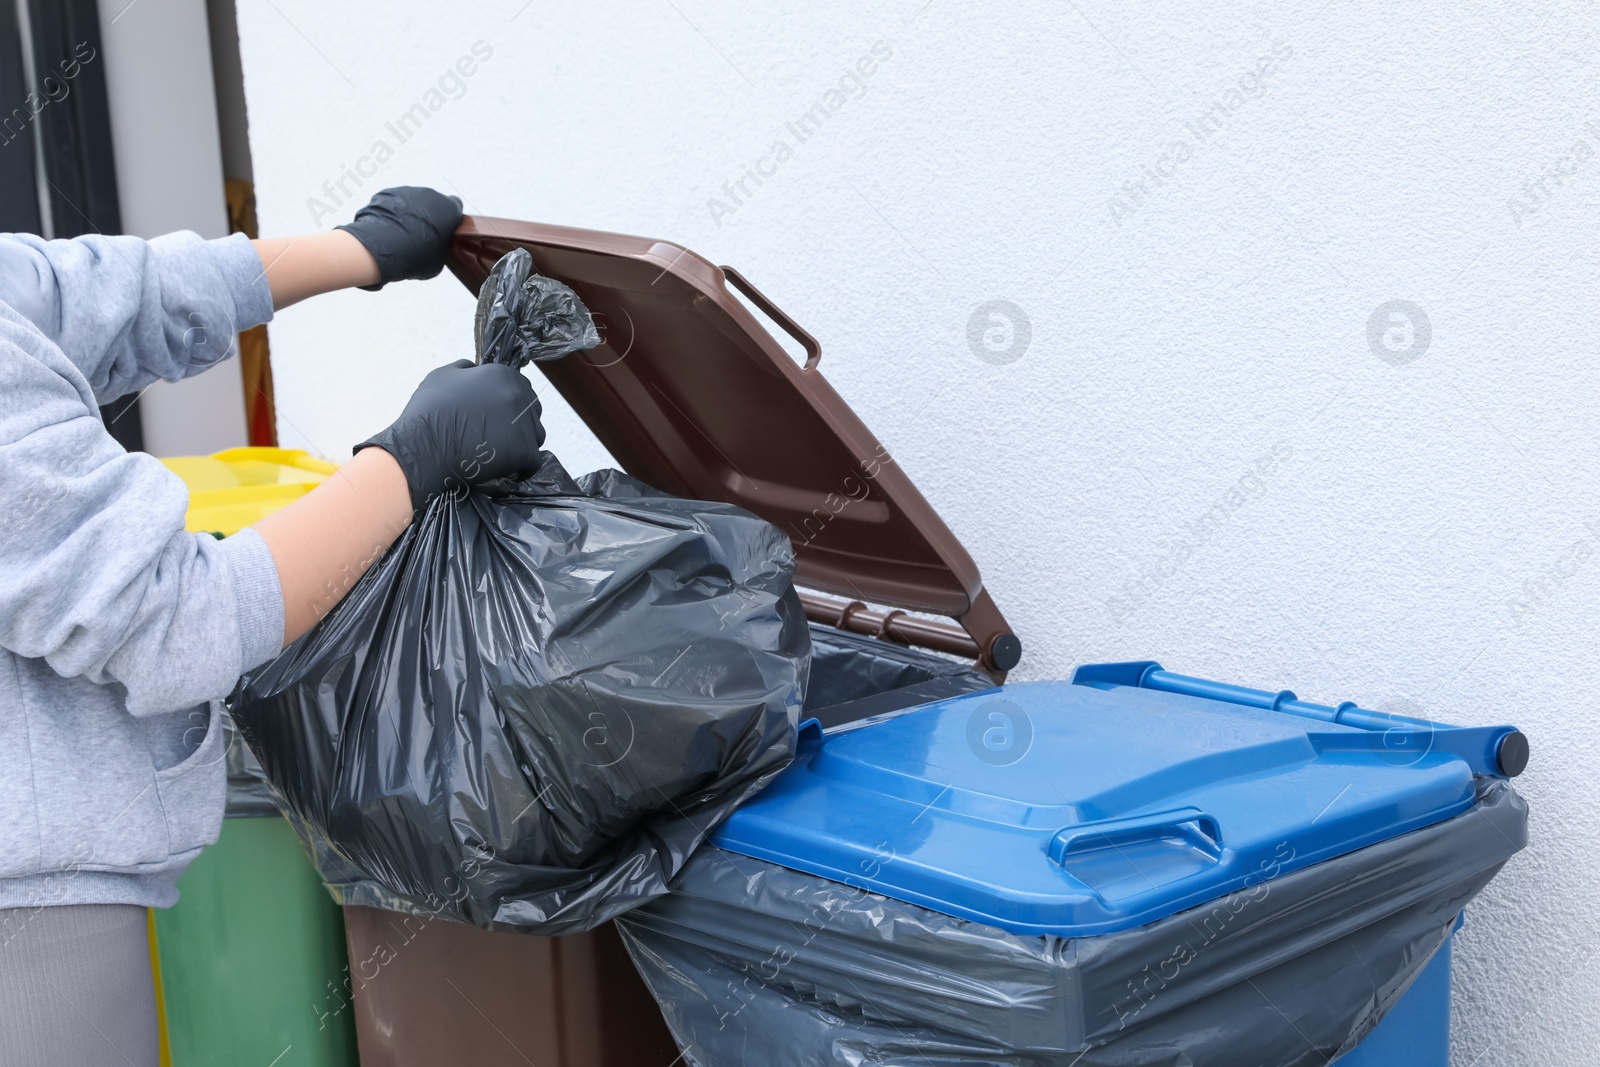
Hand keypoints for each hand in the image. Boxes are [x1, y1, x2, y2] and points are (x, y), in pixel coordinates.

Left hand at [335, 186, 463, 289]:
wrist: (382, 249)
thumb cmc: (414, 256)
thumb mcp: (439, 260)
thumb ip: (442, 245)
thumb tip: (436, 246)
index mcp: (449, 209)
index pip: (456, 206)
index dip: (451, 217)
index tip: (445, 229)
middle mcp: (431, 195)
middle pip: (434, 202)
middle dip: (431, 216)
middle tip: (423, 236)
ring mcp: (409, 192)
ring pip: (414, 201)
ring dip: (412, 214)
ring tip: (403, 234)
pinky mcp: (389, 193)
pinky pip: (396, 202)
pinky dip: (395, 213)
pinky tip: (390, 229)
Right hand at [355, 360, 544, 510]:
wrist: (424, 446)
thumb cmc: (429, 411)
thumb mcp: (443, 376)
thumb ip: (467, 369)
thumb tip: (477, 369)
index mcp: (503, 375)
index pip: (521, 387)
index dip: (508, 404)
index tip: (495, 417)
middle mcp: (519, 395)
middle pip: (531, 410)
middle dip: (519, 422)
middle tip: (498, 436)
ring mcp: (525, 424)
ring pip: (536, 435)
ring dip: (523, 443)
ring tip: (501, 452)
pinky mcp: (525, 451)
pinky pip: (533, 461)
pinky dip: (523, 467)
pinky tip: (508, 469)